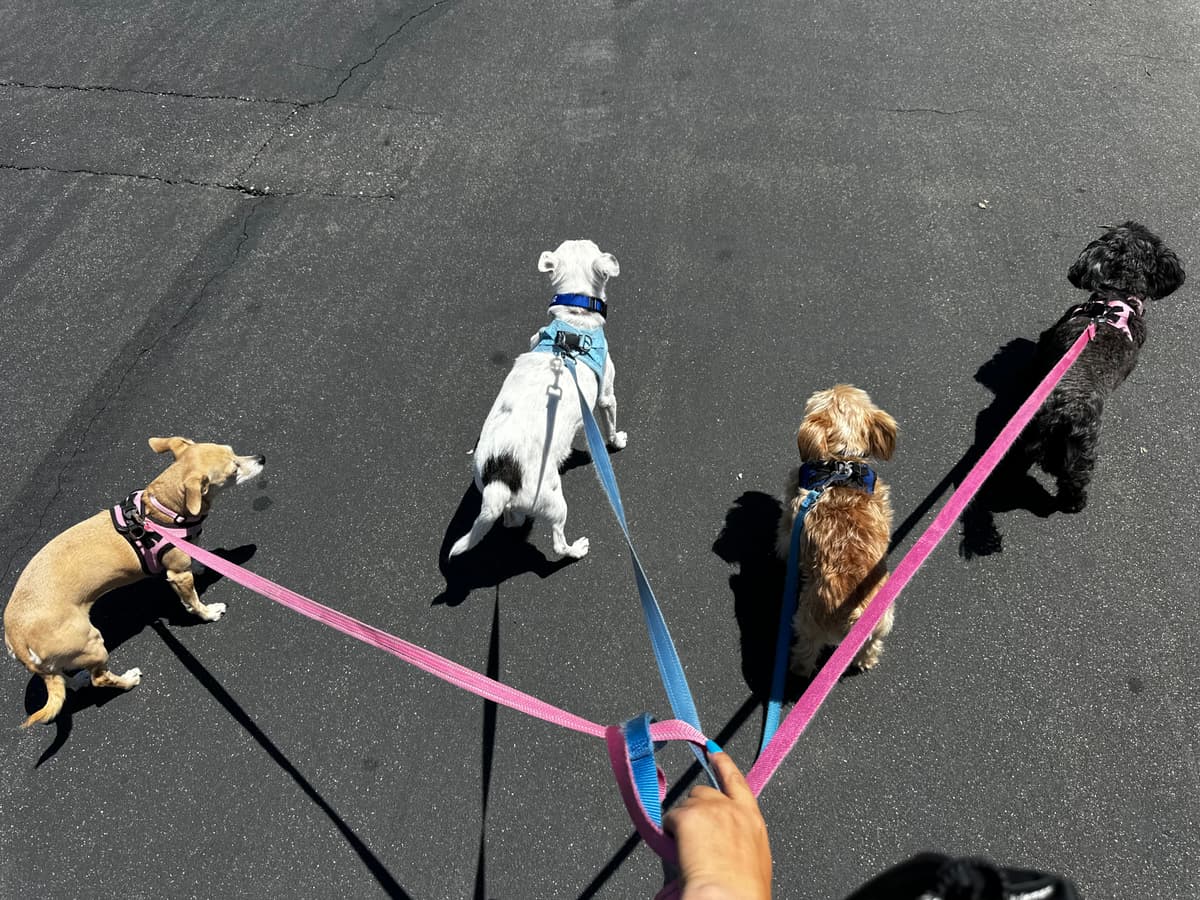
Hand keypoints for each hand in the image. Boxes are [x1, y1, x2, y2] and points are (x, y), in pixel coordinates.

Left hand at [663, 745, 771, 898]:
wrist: (729, 898)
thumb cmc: (743, 892)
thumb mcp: (752, 860)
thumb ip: (738, 839)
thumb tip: (720, 841)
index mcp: (753, 822)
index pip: (738, 783)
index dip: (724, 765)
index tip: (715, 751)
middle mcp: (733, 808)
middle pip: (703, 792)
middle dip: (695, 808)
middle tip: (692, 833)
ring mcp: (711, 808)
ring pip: (685, 805)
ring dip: (682, 822)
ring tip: (690, 851)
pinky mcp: (689, 815)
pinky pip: (670, 819)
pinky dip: (669, 832)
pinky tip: (680, 850)